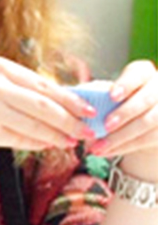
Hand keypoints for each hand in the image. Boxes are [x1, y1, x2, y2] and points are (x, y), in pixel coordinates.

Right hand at [0, 57, 92, 154]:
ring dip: (57, 136)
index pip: (45, 85)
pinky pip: (20, 140)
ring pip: (36, 126)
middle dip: (70, 120)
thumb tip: (61, 102)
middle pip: (46, 106)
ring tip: (69, 141)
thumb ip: (21, 87)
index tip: (88, 110)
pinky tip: (46, 144)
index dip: (71, 100)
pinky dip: (36, 143)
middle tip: (87, 130)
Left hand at [88, 60, 157, 175]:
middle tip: (104, 126)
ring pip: (148, 122)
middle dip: (124, 113)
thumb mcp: (106, 93)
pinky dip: (126, 146)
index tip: (111, 95)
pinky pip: (149, 139)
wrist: (139, 119)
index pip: (138, 73)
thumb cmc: (114, 101)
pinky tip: (107, 152)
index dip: (126, 84)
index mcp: (142, 72)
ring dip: (121, 136)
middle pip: (145, 100)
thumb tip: (74, 99)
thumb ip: (93, 93)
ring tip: (97, 148)